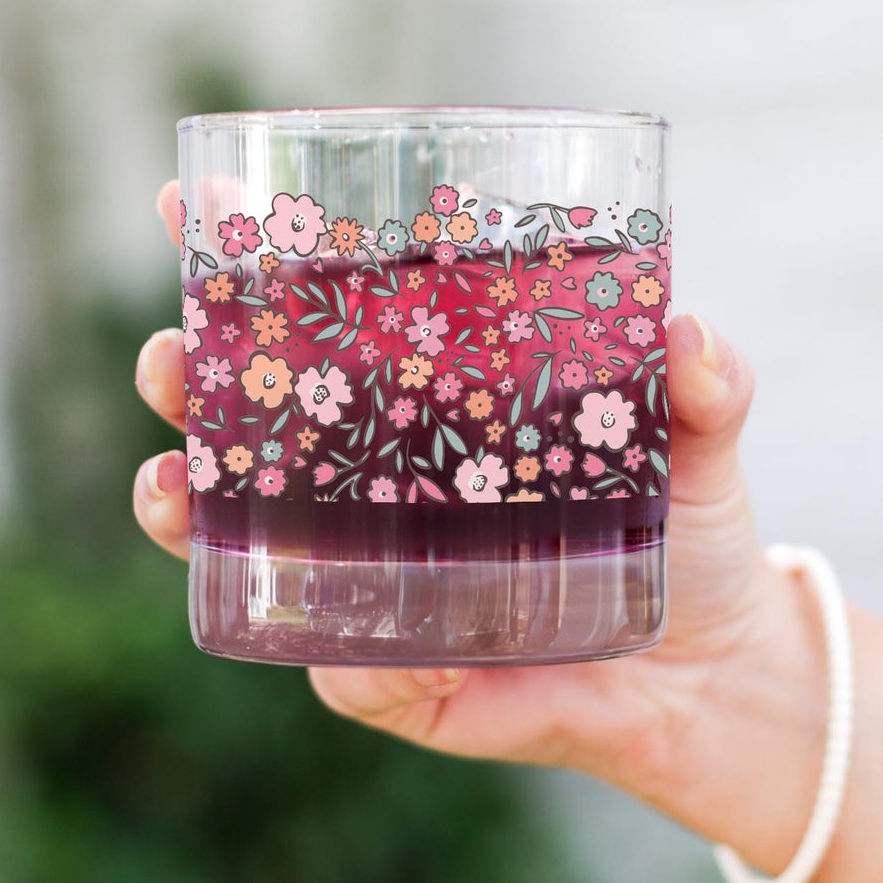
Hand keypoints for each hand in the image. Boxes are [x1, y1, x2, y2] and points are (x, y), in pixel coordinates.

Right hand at [134, 181, 815, 840]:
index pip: (323, 326)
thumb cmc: (689, 533)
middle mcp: (384, 489)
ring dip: (192, 512)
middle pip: (252, 425)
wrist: (712, 675)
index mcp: (433, 407)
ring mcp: (380, 585)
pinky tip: (386, 649)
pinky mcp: (404, 681)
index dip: (246, 264)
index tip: (188, 201)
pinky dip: (356, 662)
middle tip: (170, 355)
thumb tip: (688, 330)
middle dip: (188, 381)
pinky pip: (352, 675)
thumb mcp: (703, 445)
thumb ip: (710, 385)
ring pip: (254, 548)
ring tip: (170, 486)